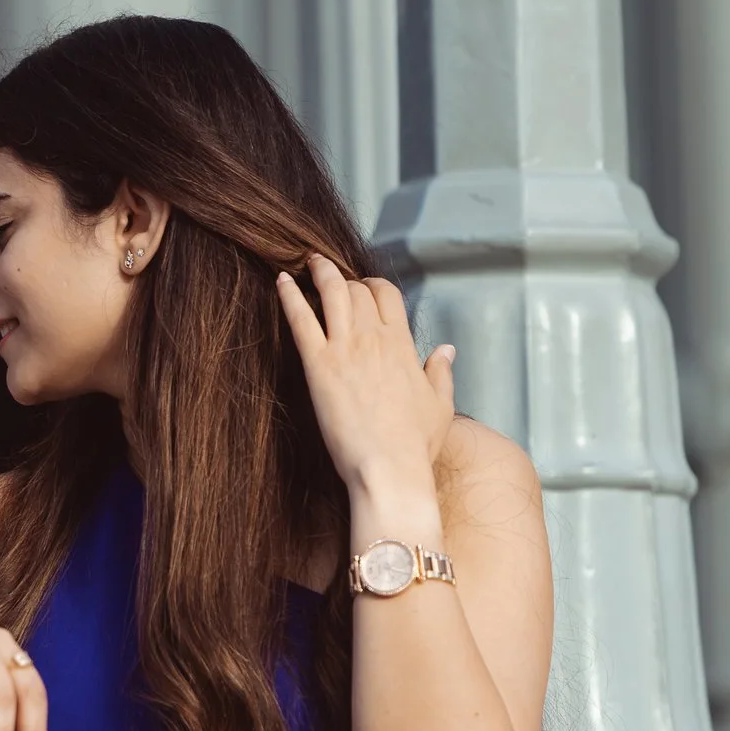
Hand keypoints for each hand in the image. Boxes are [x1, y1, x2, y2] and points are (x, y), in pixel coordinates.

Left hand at [274, 254, 455, 497]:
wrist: (389, 468)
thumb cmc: (416, 444)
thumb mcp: (440, 405)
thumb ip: (441, 372)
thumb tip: (447, 349)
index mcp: (403, 345)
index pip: (387, 294)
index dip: (372, 284)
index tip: (363, 286)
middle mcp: (374, 339)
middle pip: (356, 290)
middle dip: (344, 279)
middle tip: (330, 277)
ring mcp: (345, 349)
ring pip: (332, 294)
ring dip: (319, 272)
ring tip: (308, 261)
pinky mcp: (319, 366)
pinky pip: (301, 320)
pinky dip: (290, 296)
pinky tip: (282, 280)